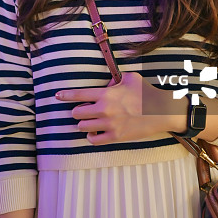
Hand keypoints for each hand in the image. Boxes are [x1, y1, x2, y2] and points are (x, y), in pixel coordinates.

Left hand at [56, 72, 184, 144]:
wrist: (160, 112)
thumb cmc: (145, 93)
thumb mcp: (130, 78)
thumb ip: (115, 79)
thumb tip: (107, 84)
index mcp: (106, 94)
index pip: (78, 95)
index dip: (65, 95)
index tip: (57, 96)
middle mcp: (104, 110)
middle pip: (77, 113)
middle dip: (78, 111)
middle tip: (84, 109)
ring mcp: (109, 125)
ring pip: (82, 127)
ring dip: (84, 123)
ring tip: (90, 121)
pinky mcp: (115, 137)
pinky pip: (93, 140)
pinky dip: (91, 136)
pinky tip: (95, 131)